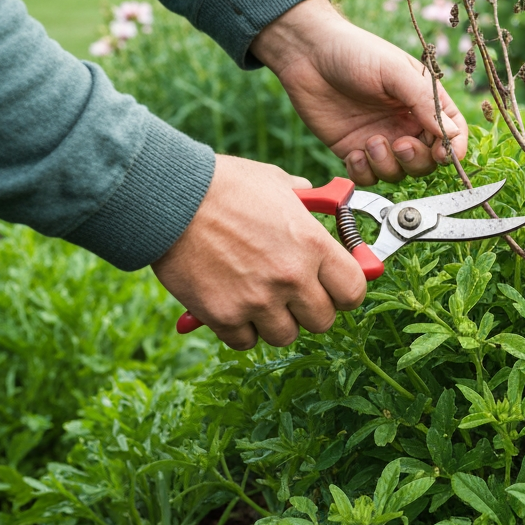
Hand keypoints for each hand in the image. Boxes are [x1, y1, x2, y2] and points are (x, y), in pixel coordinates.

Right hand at [151, 155, 364, 349]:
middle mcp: (292, 278)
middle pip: (323, 321)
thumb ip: (306, 200)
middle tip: (293, 294)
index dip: (346, 292)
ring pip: (285, 336)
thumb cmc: (224, 186)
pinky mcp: (224, 316)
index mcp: (313, 244)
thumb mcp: (278, 183)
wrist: (169, 199)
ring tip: (258, 296)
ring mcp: (258, 301)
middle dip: (310, 309)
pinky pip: (245, 341)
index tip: (335, 288)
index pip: (355, 291)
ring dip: (275, 321)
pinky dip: (240, 329)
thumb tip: (320, 202)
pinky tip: (232, 303)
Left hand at [251, 0, 468, 185]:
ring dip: (388, 166)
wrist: (306, 54)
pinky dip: (364, 172)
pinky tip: (353, 153)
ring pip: (399, 173)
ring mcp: (381, 140)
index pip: (453, 134)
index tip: (443, 155)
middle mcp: (406, 124)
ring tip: (370, 142)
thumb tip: (452, 134)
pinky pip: (369, 177)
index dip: (453, 149)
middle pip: (428, 160)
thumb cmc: (355, 52)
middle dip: (417, 159)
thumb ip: (424, 102)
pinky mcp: (354, 151)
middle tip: (399, 144)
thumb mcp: (394, 71)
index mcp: (424, 101)